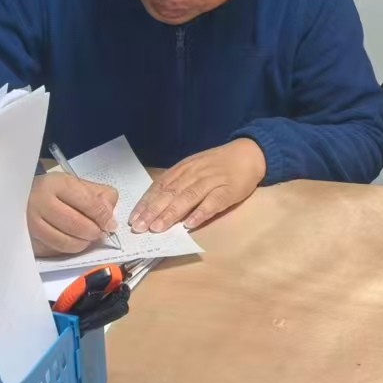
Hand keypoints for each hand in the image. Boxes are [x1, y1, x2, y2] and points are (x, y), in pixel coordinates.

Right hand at [28, 171, 119, 256]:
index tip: (110, 224)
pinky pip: (53, 251)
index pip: (88, 202)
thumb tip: (109, 218)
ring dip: (82, 243)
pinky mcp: (28, 239)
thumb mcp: (78, 184)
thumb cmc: (55, 191)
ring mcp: (30, 223)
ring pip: (64, 242)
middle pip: (76, 225)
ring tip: (86, 238)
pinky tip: (70, 241)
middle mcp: (40, 202)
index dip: (103, 216)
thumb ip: (101, 196)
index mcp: (57, 184)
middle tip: (98, 233)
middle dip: (93, 232)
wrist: (24, 198)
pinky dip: (67, 249)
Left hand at [131, 138, 265, 232]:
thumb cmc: (217, 164)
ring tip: (158, 228)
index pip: (160, 186)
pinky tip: (190, 224)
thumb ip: (177, 183)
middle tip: (140, 227)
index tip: (133, 218)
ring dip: (171, 213)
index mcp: (184, 168)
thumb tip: (156, 204)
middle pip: (170, 193)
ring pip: (187, 197)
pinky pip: (212, 202)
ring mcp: (211, 181)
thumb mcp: (194, 167)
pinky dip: (201, 213)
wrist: (249, 154)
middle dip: (153, 211)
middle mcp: (194, 173)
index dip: (146, 202)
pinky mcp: (228, 190)